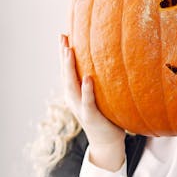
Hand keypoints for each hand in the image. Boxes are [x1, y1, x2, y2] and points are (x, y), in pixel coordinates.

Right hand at [60, 34, 124, 169]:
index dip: (63, 52)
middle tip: (62, 37)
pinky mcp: (90, 116)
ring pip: (71, 84)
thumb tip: (114, 58)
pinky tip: (87, 77)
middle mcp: (73, 98)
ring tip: (69, 50)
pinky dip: (86, 89)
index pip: (67, 68)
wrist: (107, 142)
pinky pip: (87, 101)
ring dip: (69, 67)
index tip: (64, 34)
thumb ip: (103, 80)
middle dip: (63, 55)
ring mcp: (80, 107)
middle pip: (65, 73)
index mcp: (74, 92)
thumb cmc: (107, 116)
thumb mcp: (102, 95)